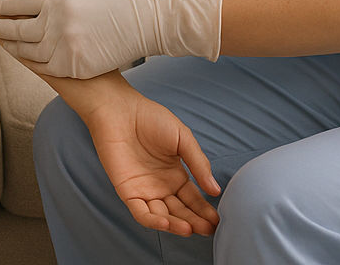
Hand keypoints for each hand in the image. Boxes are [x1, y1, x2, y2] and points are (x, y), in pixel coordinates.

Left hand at [0, 0, 220, 78]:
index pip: (20, 3)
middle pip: (19, 29)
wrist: (151, 25)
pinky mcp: (77, 68)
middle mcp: (59, 26)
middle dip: (0, 28)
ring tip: (3, 43)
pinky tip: (25, 58)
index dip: (2, 4)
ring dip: (12, 48)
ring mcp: (67, 50)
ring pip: (28, 52)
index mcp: (61, 1)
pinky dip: (32, 63)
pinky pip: (46, 69)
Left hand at [81, 86, 221, 235]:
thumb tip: (215, 190)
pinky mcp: (127, 191)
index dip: (205, 210)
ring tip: (191, 229)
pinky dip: (153, 221)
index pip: (193, 199)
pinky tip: (168, 223)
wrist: (121, 110)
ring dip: (176, 225)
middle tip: (209, 230)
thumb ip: (199, 164)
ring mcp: (144, 190)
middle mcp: (161, 186)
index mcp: (175, 175)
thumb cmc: (151, 119)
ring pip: (162, 216)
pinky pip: (141, 212)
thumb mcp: (183, 139)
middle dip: (195, 221)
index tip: (218, 220)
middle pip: (180, 211)